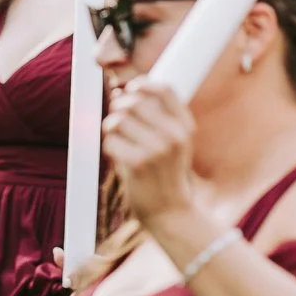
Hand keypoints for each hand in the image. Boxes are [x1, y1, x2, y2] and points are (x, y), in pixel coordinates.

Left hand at [102, 79, 199, 232]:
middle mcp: (174, 135)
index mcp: (185, 126)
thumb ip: (151, 116)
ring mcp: (157, 149)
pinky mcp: (139, 164)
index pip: (163, 89)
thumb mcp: (172, 142)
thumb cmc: (165, 173)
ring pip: (117, 121)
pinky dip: (110, 148)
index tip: (131, 90)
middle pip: (132, 102)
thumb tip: (117, 91)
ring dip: (111, 129)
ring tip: (119, 141)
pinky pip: (110, 142)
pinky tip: (120, 158)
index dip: (141, 84)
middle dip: (118, 108)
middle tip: (118, 122)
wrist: (170, 211)